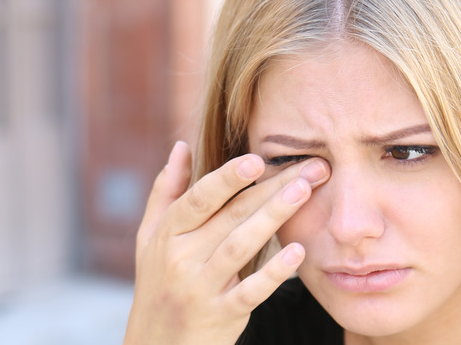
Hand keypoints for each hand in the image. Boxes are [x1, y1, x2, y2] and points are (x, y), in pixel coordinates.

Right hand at [123, 141, 329, 343]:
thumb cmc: (158, 282)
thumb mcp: (150, 237)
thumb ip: (167, 192)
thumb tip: (181, 146)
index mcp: (168, 234)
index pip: (199, 198)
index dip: (228, 177)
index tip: (258, 158)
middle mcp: (181, 258)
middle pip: (232, 215)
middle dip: (272, 187)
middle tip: (311, 168)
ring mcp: (201, 288)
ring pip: (241, 245)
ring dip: (275, 216)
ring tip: (305, 192)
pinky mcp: (221, 315)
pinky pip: (251, 291)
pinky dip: (274, 272)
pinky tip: (298, 251)